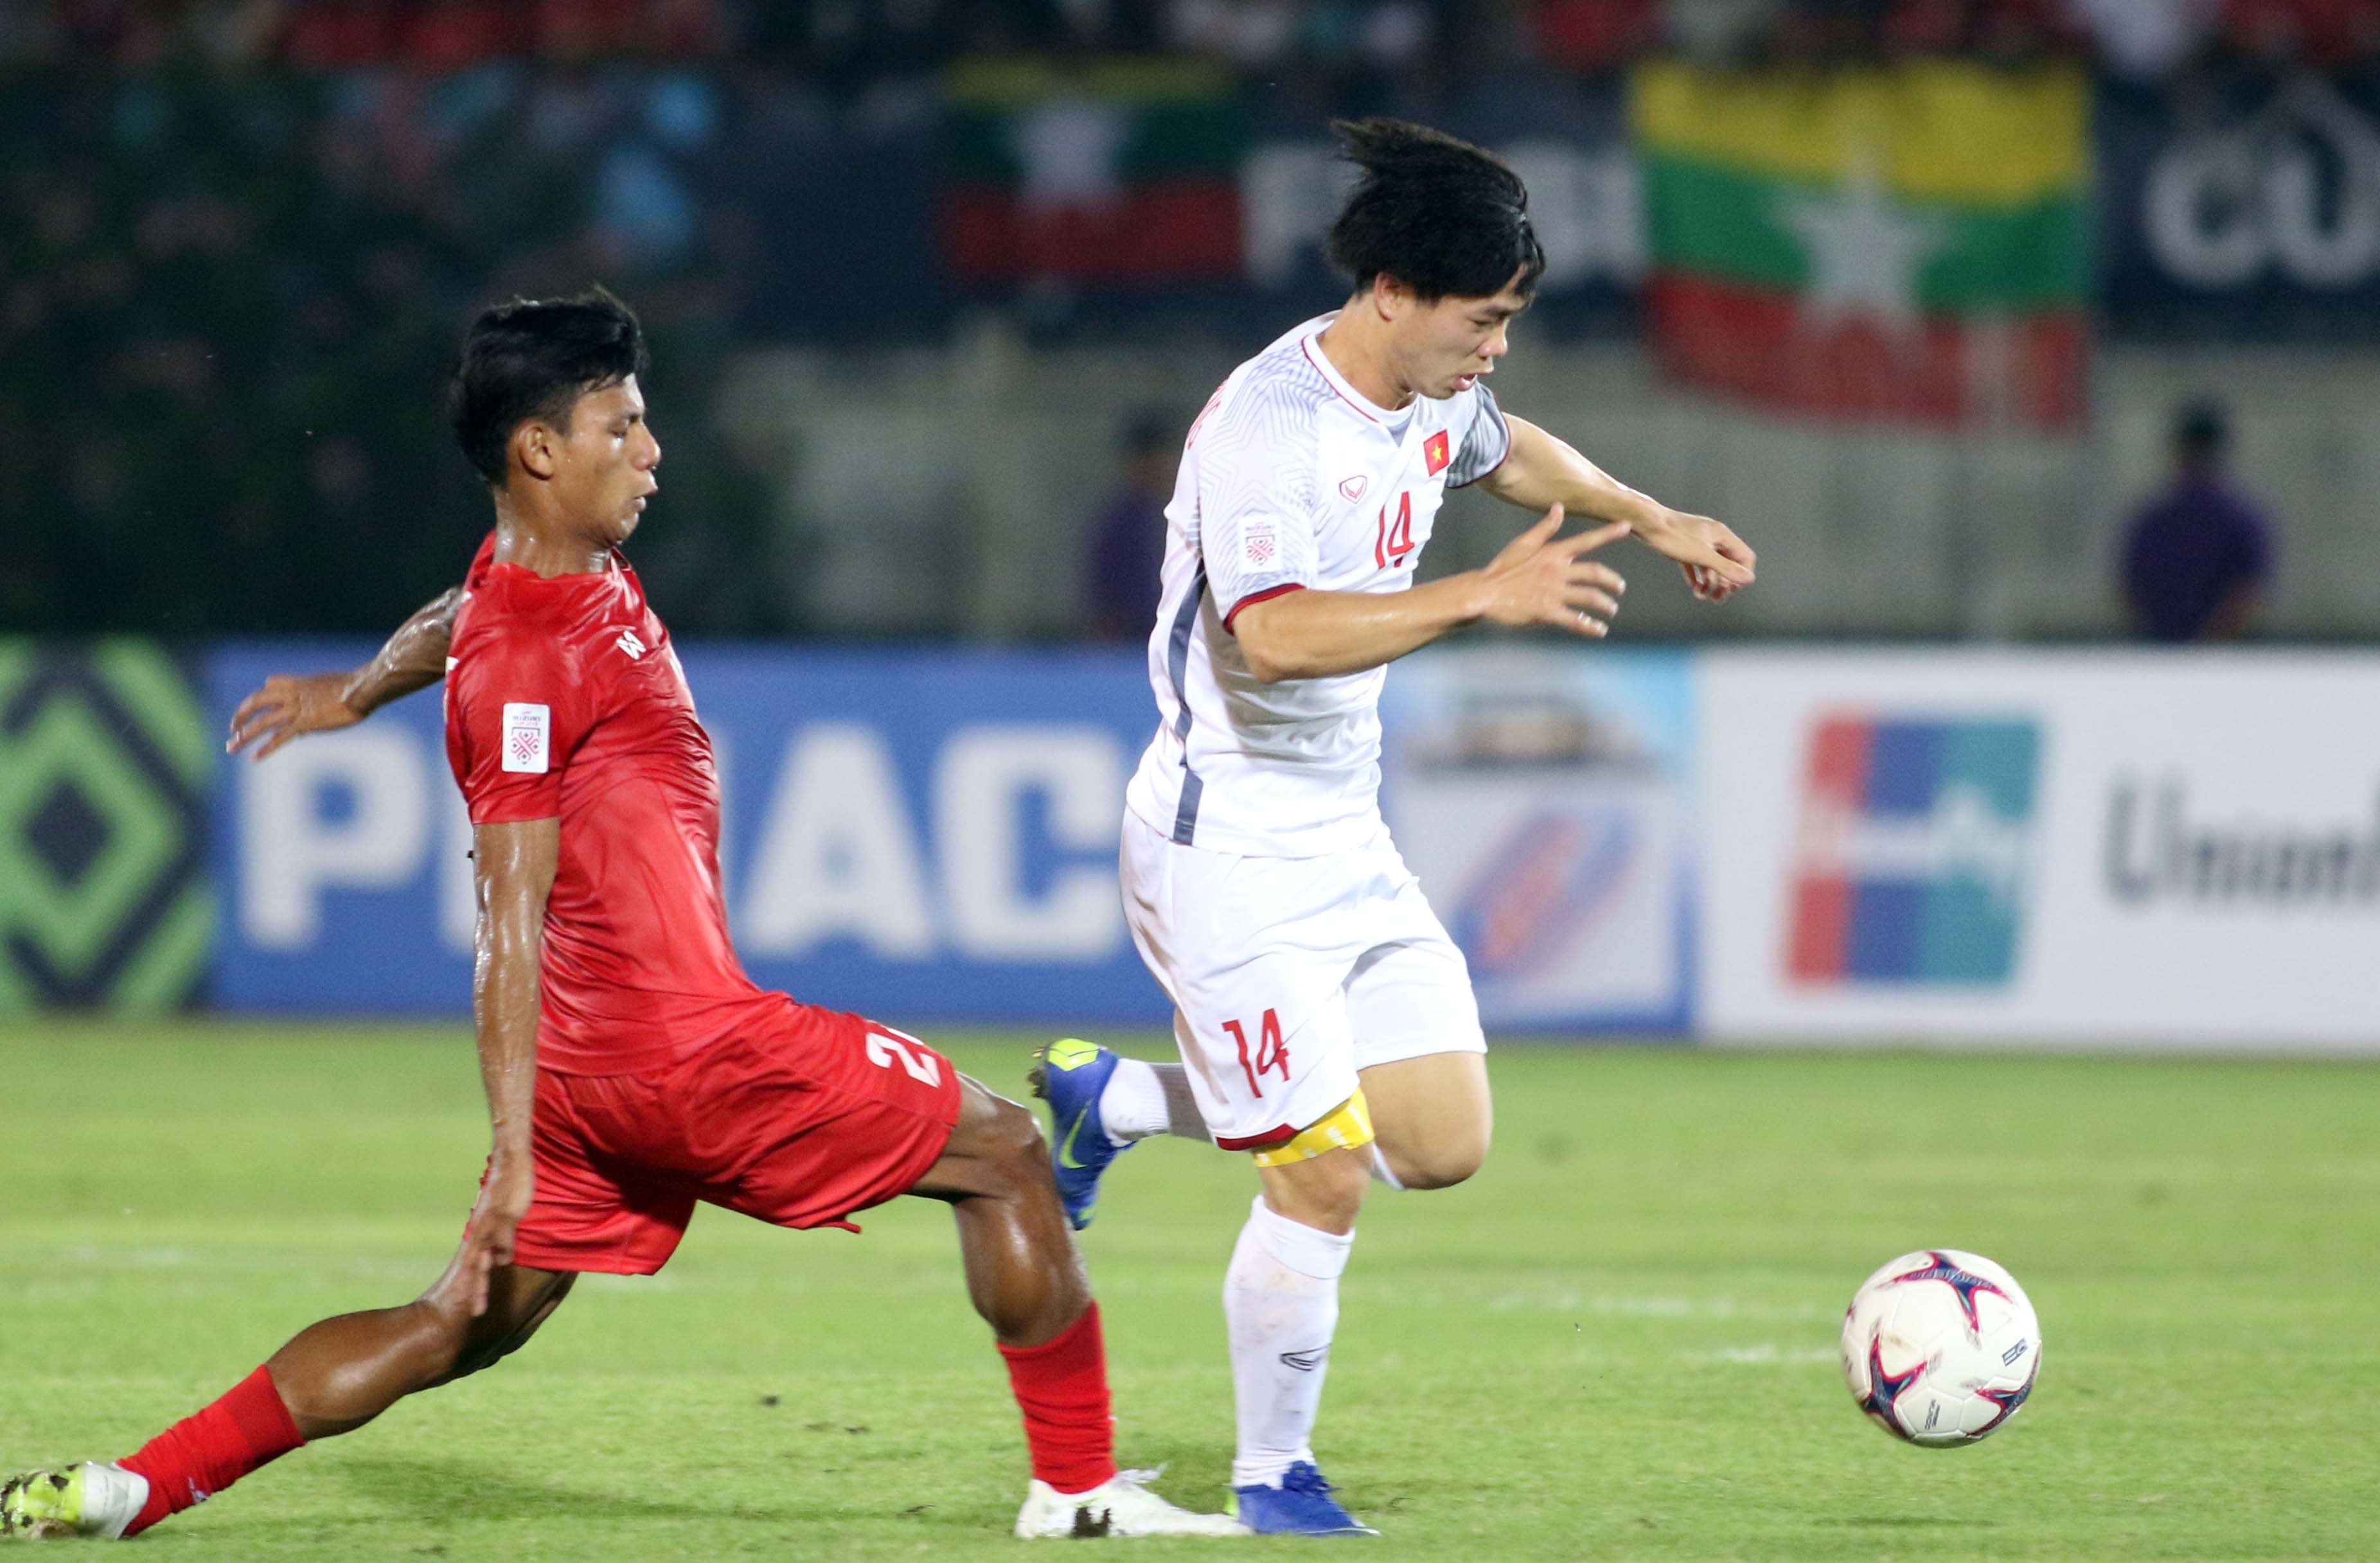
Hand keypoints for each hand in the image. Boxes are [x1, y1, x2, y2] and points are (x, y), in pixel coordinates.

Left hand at [227, 672, 365, 758]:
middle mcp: (291, 695)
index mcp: (297, 683)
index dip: (258, 699)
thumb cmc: (352, 685)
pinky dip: (266, 748)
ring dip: (244, 736)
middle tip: (232, 729)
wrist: (362, 689)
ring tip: (231, 748)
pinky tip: (255, 758)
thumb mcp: (326, 681)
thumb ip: (309, 685)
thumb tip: (306, 691)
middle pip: (255, 703)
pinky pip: (280, 737)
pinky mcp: (305, 724)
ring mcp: (296, 710)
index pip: (268, 687)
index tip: (252, 709)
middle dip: (240, 717)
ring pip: (262, 723)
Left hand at [459, 1154, 533, 1316]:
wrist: (510, 1157)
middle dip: (476, 1291)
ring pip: (484, 1257)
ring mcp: (492, 1223)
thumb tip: (500, 1248)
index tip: (473, 1307)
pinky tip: (504, 1261)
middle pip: (476, 1267)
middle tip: (475, 1314)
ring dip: (482, 1280)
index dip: (473, 1286)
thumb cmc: (508, 1183)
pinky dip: (503, 1249)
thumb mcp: (501, 1211)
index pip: (474, 1264)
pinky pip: (503, 1235)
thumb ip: (498, 1229)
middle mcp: (482, 1231)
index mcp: (480, 1232)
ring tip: (481, 1302)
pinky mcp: (506, 1213)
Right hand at [1476, 505, 1629, 637]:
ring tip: (1610, 610)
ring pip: (1589, 597)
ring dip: (1604, 604)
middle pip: (1595, 573)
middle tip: (1620, 588)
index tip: (1626, 526)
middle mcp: (1557, 570)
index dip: (1608, 533)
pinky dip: (1589, 626)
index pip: (1586, 541)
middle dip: (1612, 581)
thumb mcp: (1523, 543)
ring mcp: (1553, 591)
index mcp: (1553, 553)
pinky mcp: (1548, 611)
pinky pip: (1575, 620)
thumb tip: (1559, 507)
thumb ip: (1545, 528)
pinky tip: (1598, 630)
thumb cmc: (1502, 568)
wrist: (1485, 593)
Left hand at [1640, 508, 1755, 603]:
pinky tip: (1694, 589)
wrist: (1645, 521)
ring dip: (1710, 582)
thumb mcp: (1701, 556)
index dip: (1742, 575)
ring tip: (1702, 596)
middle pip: (1729, 563)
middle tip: (1717, 599)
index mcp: (1723, 535)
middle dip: (1724, 583)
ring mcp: (1699, 540)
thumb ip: (1725, 568)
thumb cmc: (1673, 536)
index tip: (1732, 590)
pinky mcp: (1684, 545)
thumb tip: (1749, 580)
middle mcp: (1714, 536)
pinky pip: (1696, 563)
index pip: (1745, 557)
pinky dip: (1697, 576)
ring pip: (1712, 565)